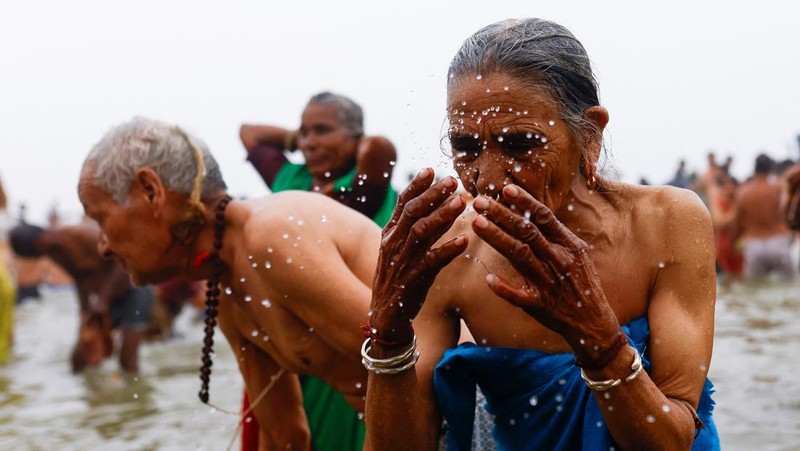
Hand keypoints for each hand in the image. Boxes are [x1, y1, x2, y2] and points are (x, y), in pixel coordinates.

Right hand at [369, 169, 467, 343]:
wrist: (385, 315)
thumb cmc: (398, 277)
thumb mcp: (399, 249)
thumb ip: (413, 226)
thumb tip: (432, 201)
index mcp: (390, 234)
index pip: (402, 203)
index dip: (417, 185)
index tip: (432, 169)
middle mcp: (393, 244)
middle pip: (413, 212)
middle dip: (433, 194)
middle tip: (453, 181)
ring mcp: (402, 262)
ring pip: (421, 232)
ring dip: (442, 216)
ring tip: (462, 203)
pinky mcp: (413, 280)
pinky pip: (432, 262)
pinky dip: (448, 249)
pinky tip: (464, 240)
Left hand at [471, 184, 619, 356]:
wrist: (594, 321)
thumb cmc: (581, 282)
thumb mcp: (576, 253)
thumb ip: (555, 234)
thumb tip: (531, 209)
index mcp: (568, 245)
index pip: (544, 217)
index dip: (524, 202)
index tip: (505, 189)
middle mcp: (558, 260)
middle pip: (526, 231)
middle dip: (502, 214)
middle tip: (479, 202)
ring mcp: (548, 282)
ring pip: (519, 255)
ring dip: (497, 238)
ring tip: (477, 223)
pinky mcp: (540, 305)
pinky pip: (519, 296)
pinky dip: (504, 287)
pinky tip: (488, 278)